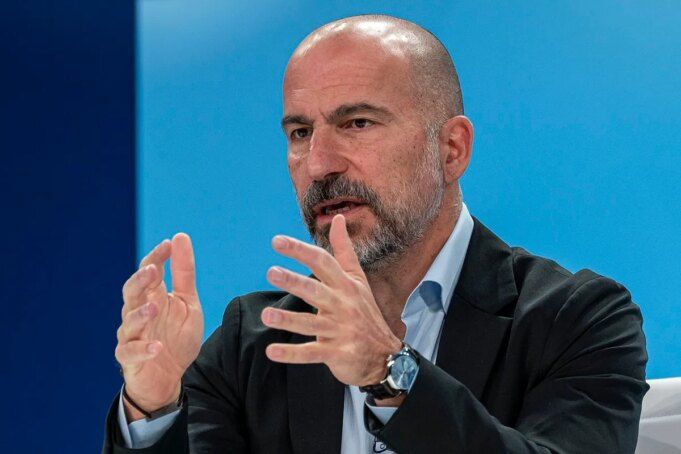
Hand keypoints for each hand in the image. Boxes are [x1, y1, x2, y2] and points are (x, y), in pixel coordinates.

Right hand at [115, 233, 203, 419]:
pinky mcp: (129, 359)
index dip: (156, 257)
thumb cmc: (176, 337)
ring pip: (129, 321)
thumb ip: (184, 273)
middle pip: (132, 292)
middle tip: (153, 270)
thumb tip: (179, 237)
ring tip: (155, 307)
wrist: (169, 377)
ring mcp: (132, 335)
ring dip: (141, 314)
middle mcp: (138, 312)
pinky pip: (131, 352)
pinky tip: (157, 348)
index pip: (149, 271)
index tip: (168, 244)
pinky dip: (143, 350)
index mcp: (153, 296)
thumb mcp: (188, 302)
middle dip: (140, 280)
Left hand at [261, 215, 401, 386]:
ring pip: (311, 324)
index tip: (276, 241)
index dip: (300, 250)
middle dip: (293, 281)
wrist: (386, 355)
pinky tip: (272, 351)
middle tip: (271, 272)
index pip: (322, 262)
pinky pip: (311, 353)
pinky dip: (291, 354)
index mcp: (346, 285)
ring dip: (288, 320)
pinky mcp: (337, 354)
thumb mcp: (358, 279)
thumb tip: (338, 217)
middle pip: (315, 290)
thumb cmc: (366, 313)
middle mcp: (343, 305)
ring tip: (266, 315)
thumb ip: (344, 250)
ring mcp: (340, 330)